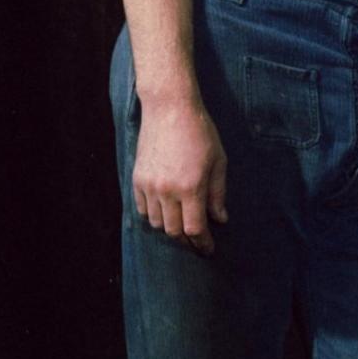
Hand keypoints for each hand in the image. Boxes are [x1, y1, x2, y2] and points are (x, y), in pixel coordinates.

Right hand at [132, 97, 227, 254]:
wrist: (170, 109)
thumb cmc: (200, 131)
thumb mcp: (218, 160)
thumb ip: (218, 193)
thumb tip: (220, 219)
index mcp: (191, 187)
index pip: (194, 228)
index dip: (202, 242)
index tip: (209, 249)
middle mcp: (167, 191)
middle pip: (174, 231)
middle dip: (187, 239)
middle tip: (197, 239)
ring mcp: (149, 186)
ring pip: (157, 223)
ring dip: (170, 228)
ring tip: (182, 224)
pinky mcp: (137, 180)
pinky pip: (143, 210)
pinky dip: (154, 216)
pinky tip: (165, 212)